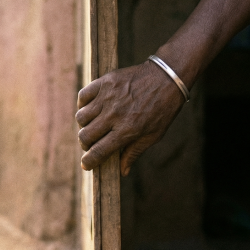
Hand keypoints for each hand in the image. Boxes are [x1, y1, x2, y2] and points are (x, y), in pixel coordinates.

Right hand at [76, 60, 185, 175]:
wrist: (168, 78)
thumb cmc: (163, 109)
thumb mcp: (154, 135)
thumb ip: (135, 152)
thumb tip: (122, 171)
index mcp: (127, 130)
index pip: (99, 151)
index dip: (89, 161)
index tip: (86, 164)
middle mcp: (114, 114)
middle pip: (85, 136)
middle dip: (86, 145)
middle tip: (91, 144)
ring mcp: (108, 97)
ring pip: (81, 117)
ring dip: (84, 125)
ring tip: (93, 125)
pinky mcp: (105, 82)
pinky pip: (83, 96)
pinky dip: (83, 105)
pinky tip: (91, 108)